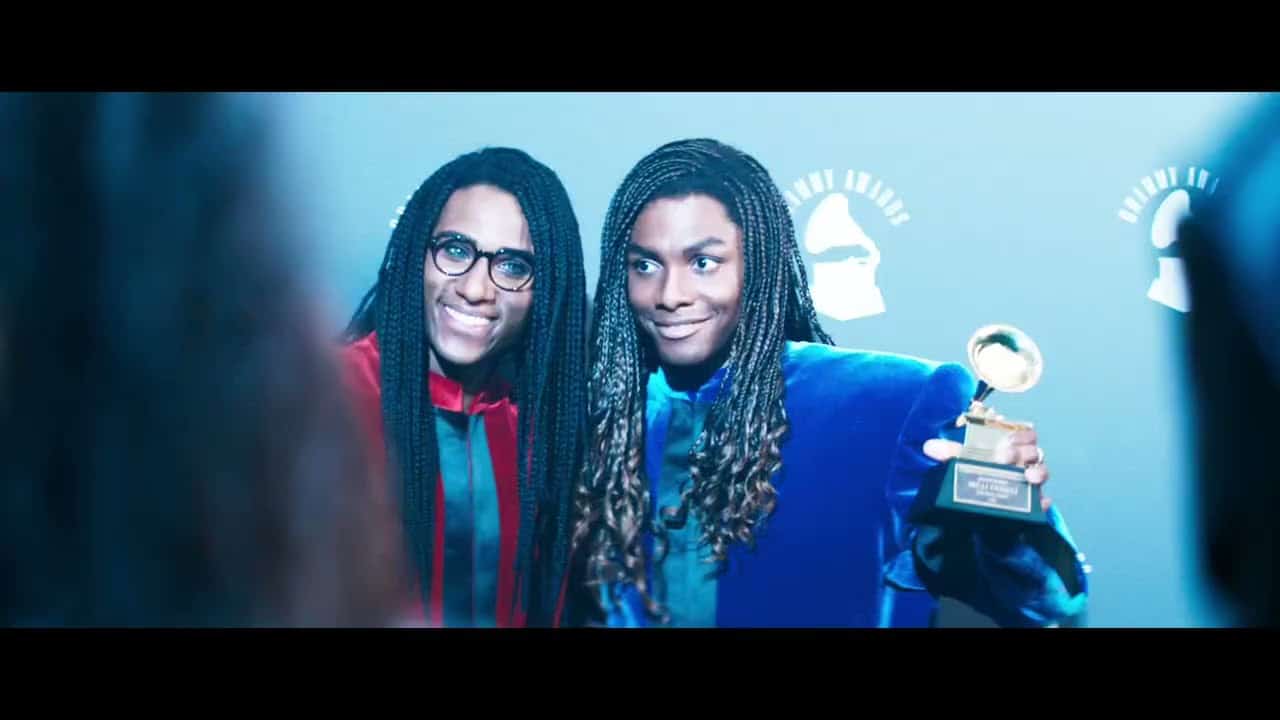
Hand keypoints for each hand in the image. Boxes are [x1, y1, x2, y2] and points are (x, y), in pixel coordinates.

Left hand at [923, 428, 1052, 511]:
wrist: (975, 502)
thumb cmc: (975, 471)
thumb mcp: (962, 461)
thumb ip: (949, 453)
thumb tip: (929, 446)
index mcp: (1012, 447)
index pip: (1027, 434)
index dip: (1021, 434)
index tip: (1007, 439)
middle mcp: (1024, 462)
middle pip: (1035, 452)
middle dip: (1022, 452)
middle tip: (1004, 457)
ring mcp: (1030, 482)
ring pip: (1042, 473)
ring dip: (1038, 473)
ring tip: (1028, 477)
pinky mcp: (1031, 504)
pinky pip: (1041, 502)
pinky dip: (1041, 502)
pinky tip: (1038, 502)